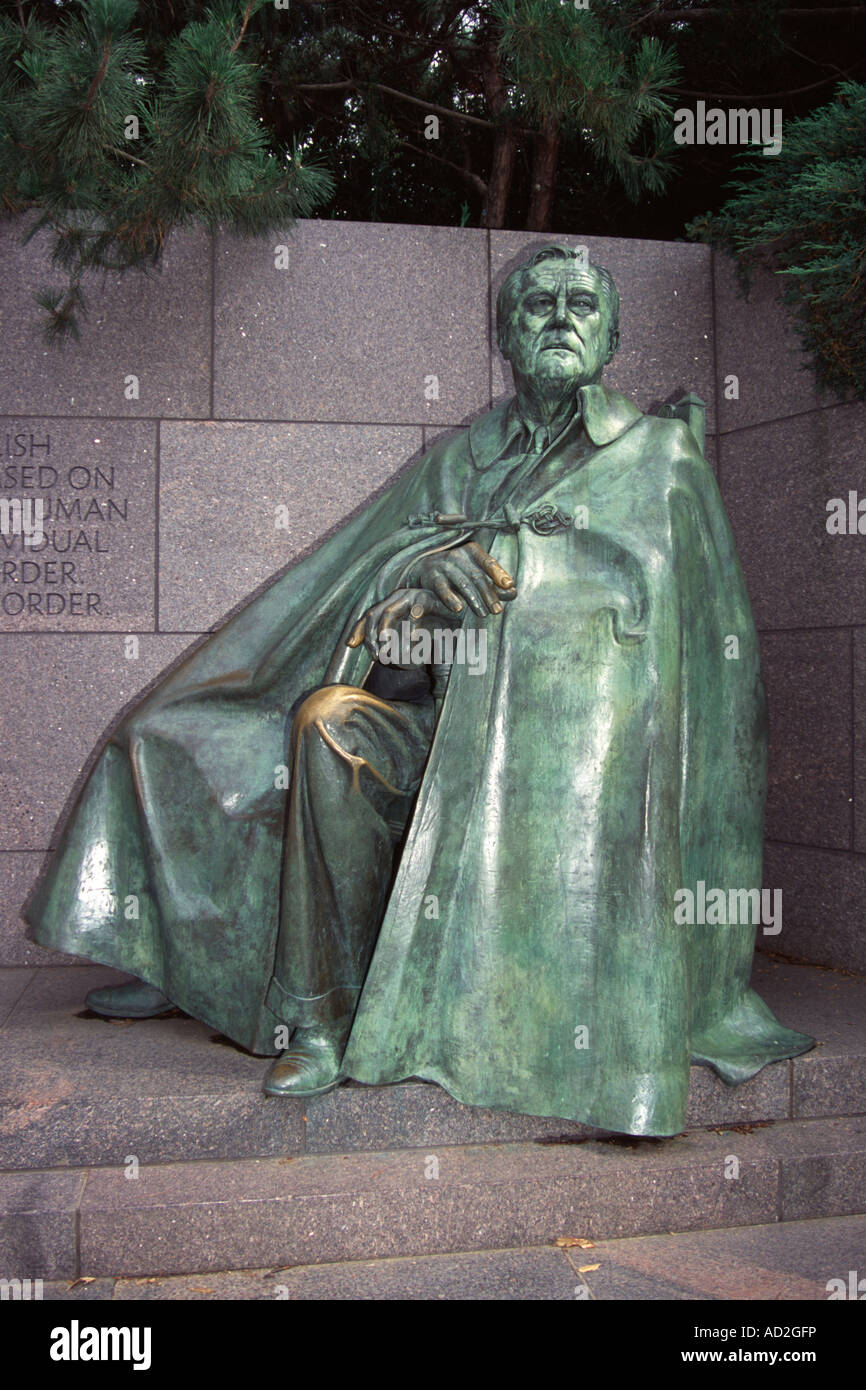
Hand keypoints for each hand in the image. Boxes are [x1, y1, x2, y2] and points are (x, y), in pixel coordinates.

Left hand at [347, 587, 464, 663]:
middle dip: (371, 636)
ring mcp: (413, 595)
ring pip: (389, 611)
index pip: (369, 615)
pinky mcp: (429, 597)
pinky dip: (411, 626)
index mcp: (393, 605)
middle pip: (374, 613)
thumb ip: (399, 646)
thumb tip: (382, 657)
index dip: (358, 629)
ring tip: (389, 652)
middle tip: (377, 656)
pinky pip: (414, 610)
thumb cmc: (438, 632)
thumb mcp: (414, 642)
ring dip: (385, 632)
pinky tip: (412, 641)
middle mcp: (399, 597)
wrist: (465, 621)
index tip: (351, 645)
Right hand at [414, 540, 516, 617]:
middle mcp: (458, 555)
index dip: (499, 573)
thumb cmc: (458, 572)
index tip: (508, 585)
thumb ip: (495, 583)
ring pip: (462, 583)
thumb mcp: (477, 573)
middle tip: (497, 610)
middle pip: (477, 576)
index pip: (488, 562)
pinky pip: (442, 588)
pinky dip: (450, 598)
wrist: (425, 568)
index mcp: (472, 551)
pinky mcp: (432, 577)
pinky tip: (458, 609)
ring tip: (483, 613)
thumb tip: (513, 592)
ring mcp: (444, 565)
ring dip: (474, 599)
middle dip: (488, 594)